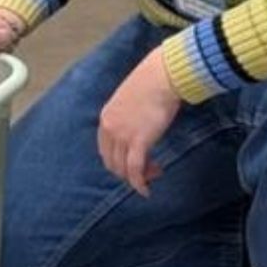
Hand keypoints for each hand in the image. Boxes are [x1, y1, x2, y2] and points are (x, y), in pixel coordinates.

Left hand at [97, 46, 182, 195]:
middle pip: (112, 163)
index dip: (118, 161)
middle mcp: (110, 128)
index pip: (105, 150)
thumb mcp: (130, 100)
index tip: (133, 162)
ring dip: (138, 177)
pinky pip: (135, 171)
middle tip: (147, 169)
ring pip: (124, 169)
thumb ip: (127, 116)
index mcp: (106, 117)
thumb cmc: (152, 83)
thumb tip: (137, 126)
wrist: (162, 76)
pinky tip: (146, 190)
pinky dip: (140, 184)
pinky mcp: (139, 141)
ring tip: (154, 174)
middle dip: (128, 172)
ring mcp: (122, 135)